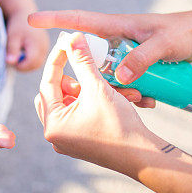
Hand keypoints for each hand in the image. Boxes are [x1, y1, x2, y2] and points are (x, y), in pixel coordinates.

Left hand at [5, 11, 49, 70]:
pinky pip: (40, 59)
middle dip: (24, 66)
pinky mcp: (46, 47)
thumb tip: (11, 62)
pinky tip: (23, 53)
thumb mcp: (12, 36)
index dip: (20, 66)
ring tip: (18, 56)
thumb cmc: (17, 24)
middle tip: (14, 59)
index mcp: (37, 44)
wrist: (24, 13)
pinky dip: (31, 60)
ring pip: (38, 63)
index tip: (11, 61)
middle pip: (36, 65)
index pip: (31, 63)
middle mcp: (45, 46)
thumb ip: (12, 50)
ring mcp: (46, 47)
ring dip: (28, 64)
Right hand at [29, 10, 191, 84]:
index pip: (79, 21)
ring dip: (121, 92)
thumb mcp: (164, 45)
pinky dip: (134, 94)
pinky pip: (124, 83)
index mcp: (115, 26)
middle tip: (123, 94)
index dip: (53, 19)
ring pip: (108, 77)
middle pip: (91, 61)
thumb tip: (118, 76)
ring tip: (145, 98)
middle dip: (96, 81)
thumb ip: (142, 58)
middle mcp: (115, 39)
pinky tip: (151, 100)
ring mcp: (123, 53)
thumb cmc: (182, 32)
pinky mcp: (134, 65)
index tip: (30, 18)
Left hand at [34, 32, 155, 175]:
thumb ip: (83, 61)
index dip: (58, 58)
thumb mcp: (98, 88)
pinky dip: (94, 102)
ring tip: (113, 86)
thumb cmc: (119, 125)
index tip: (68, 42)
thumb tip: (71, 36)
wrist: (144, 156)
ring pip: (71, 102)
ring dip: (90, 90)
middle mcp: (56, 135)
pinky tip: (115, 97)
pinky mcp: (81, 142)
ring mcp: (68, 140)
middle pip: (57, 93)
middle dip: (75, 79)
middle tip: (90, 73)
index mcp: (53, 124)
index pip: (47, 82)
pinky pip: (80, 113)